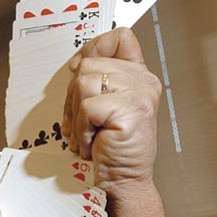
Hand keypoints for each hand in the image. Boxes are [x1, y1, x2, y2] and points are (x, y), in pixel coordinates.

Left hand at [62, 28, 161, 199]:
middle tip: (81, 124)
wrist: (122, 180)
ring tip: (88, 135)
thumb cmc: (109, 146)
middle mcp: (143, 80)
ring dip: (76, 117)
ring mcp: (139, 93)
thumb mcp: (101, 106)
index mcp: (137, 75)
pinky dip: (83, 129)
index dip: (93, 48)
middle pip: (88, 64)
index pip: (119, 37)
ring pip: (83, 84)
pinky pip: (87, 107)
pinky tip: (95, 142)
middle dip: (73, 97)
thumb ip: (95, 80)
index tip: (78, 69)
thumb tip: (75, 63)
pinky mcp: (131, 109)